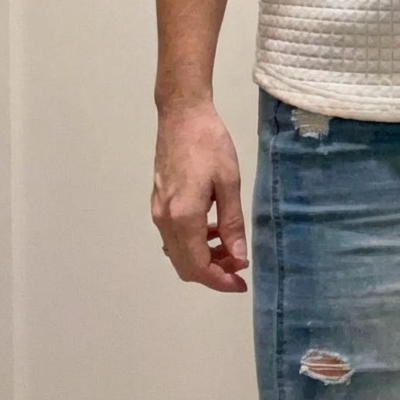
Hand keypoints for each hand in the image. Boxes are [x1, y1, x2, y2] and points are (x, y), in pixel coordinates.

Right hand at [151, 100, 249, 291]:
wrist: (182, 115)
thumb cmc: (210, 144)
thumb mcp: (229, 182)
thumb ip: (232, 222)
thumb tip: (238, 256)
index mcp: (183, 217)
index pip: (198, 266)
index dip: (220, 281)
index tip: (241, 283)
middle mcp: (165, 220)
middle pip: (185, 265)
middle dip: (213, 272)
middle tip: (240, 266)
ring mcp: (158, 211)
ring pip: (178, 252)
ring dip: (203, 257)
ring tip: (231, 247)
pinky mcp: (158, 202)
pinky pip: (174, 236)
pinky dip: (193, 242)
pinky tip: (213, 229)